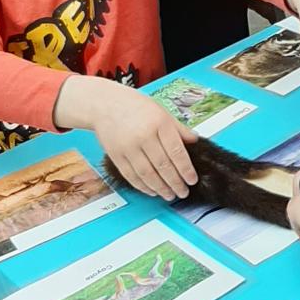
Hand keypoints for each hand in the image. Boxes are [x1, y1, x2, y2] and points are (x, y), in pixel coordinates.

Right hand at [54, 75, 196, 199]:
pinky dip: (143, 187)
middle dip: (175, 182)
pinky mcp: (116, 156)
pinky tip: (152, 190)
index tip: (192, 180)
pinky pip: (132, 176)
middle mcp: (144, 135)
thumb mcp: (162, 111)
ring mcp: (129, 147)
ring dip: (160, 188)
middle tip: (183, 192)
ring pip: (147, 174)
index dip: (186, 169)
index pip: (176, 151)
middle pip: (163, 165)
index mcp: (160, 122)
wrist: (106, 104)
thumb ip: (178, 128)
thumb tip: (194, 141)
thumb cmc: (136, 106)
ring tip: (169, 195)